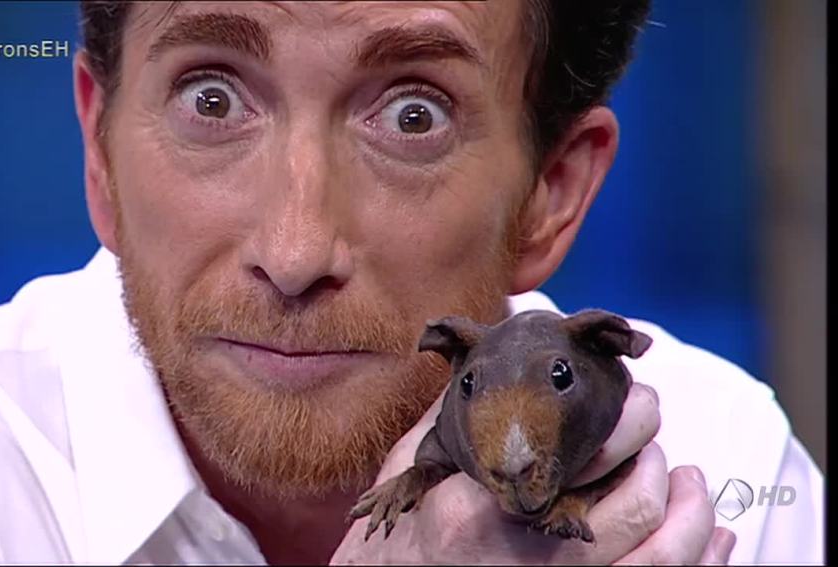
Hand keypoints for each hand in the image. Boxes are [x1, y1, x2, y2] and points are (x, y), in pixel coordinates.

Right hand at [331, 383, 735, 563]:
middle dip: (655, 453)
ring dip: (689, 509)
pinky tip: (714, 532)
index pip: (576, 456)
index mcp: (482, 504)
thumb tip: (493, 353)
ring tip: (687, 477)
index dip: (621, 422)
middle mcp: (524, 554)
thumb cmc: (402, 530)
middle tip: (649, 421)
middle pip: (630, 503)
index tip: (630, 395)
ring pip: (657, 555)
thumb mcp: (414, 464)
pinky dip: (702, 559)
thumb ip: (457, 412)